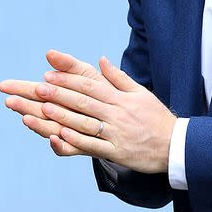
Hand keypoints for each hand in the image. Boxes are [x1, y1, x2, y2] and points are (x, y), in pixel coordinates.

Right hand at [0, 50, 103, 155]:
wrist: (128, 119)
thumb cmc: (105, 93)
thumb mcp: (88, 76)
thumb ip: (69, 65)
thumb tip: (49, 53)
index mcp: (59, 98)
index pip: (35, 91)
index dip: (19, 88)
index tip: (4, 85)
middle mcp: (61, 116)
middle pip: (37, 111)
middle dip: (22, 106)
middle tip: (9, 101)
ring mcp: (69, 133)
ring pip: (48, 129)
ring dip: (37, 125)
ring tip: (26, 118)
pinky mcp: (81, 147)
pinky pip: (67, 149)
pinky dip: (59, 145)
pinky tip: (54, 138)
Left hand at [0, 51, 176, 172]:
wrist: (175, 145)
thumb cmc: (157, 118)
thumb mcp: (141, 93)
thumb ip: (118, 78)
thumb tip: (101, 60)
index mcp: (120, 98)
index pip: (90, 86)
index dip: (68, 80)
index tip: (48, 75)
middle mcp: (116, 113)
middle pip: (83, 102)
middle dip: (58, 94)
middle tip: (36, 88)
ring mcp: (115, 133)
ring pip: (84, 122)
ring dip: (62, 116)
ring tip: (41, 110)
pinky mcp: (117, 151)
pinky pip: (94, 145)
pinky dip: (77, 140)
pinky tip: (60, 135)